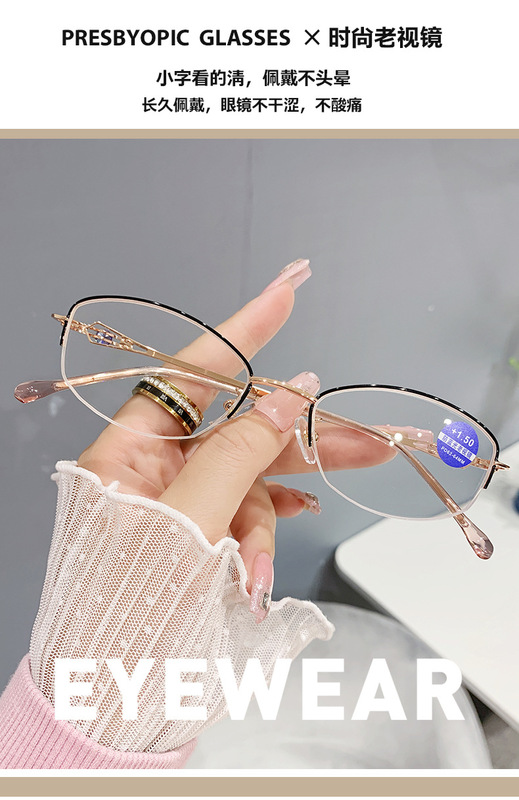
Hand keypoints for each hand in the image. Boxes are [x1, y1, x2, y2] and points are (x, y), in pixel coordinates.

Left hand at [77, 263, 390, 618]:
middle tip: (366, 440)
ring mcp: (180, 502)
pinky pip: (243, 520)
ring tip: (258, 568)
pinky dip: (258, 540)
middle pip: (240, 431)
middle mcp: (154, 468)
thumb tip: (292, 394)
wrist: (108, 692)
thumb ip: (244, 451)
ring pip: (249, 483)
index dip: (244, 332)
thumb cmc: (127, 603)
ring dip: (269, 522)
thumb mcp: (191, 517)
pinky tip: (262, 562)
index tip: (286, 293)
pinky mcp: (199, 536)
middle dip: (299, 442)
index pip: (192, 372)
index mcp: (128, 450)